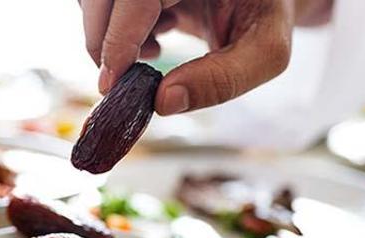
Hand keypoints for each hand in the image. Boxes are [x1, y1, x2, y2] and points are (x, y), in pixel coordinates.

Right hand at [80, 0, 332, 114]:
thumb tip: (162, 102)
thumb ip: (222, 80)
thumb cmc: (267, 18)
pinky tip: (152, 41)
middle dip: (100, 41)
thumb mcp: (266, 52)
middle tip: (119, 80)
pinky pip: (107, 5)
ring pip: (97, 1)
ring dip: (108, 36)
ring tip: (149, 54)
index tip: (112, 83)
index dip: (117, 38)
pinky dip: (116, 31)